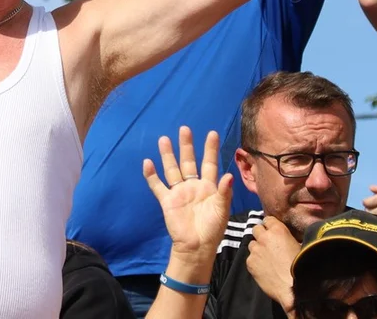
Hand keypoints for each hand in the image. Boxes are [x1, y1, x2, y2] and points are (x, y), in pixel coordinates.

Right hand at [144, 127, 232, 262]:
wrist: (196, 247)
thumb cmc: (212, 229)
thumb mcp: (222, 210)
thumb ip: (223, 192)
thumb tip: (228, 175)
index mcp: (208, 186)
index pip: (209, 163)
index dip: (210, 149)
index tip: (212, 133)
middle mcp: (192, 186)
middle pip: (188, 161)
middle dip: (186, 146)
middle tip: (185, 129)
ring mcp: (178, 192)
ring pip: (172, 169)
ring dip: (168, 155)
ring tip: (164, 139)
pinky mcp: (167, 201)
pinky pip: (157, 186)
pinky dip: (152, 175)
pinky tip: (147, 163)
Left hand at [246, 216, 300, 312]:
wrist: (292, 287)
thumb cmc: (300, 266)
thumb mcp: (299, 246)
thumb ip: (289, 238)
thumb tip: (288, 238)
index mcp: (278, 230)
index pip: (268, 219)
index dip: (270, 226)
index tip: (273, 232)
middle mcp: (264, 237)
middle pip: (256, 229)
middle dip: (261, 235)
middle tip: (268, 244)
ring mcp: (255, 250)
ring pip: (252, 244)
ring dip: (257, 248)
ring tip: (266, 258)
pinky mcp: (250, 262)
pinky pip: (250, 258)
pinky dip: (255, 262)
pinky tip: (263, 268)